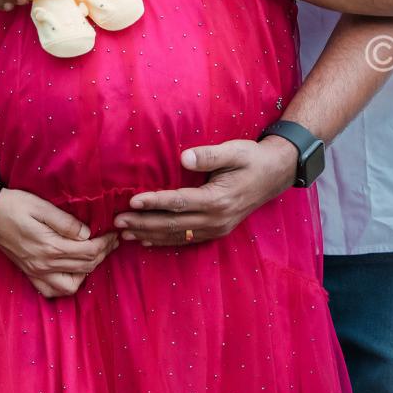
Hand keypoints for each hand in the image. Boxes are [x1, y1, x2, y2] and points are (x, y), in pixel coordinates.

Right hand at [0, 185, 120, 297]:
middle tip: (111, 241)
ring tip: (93, 256)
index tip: (113, 232)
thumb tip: (87, 234)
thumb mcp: (41, 206)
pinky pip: (52, 291)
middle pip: (85, 267)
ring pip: (71, 285)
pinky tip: (72, 273)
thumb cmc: (15, 205)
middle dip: (103, 254)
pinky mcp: (29, 273)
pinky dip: (66, 286)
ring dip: (87, 272)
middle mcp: (44, 265)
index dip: (105, 243)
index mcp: (50, 247)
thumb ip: (66, 222)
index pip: (89, 251)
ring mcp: (36, 272)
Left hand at [114, 138, 298, 247]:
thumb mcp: (234, 151)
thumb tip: (183, 158)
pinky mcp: (216, 231)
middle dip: (143, 223)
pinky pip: (186, 239)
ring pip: (177, 235)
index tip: (131, 201)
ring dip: (150, 235)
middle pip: (173, 223)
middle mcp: (216, 219)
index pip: (178, 202)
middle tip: (117, 222)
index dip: (153, 202)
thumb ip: (209, 155)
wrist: (275, 175)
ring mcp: (216, 228)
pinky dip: (165, 241)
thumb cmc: (251, 158)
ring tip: (124, 234)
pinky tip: (147, 241)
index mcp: (218, 199)